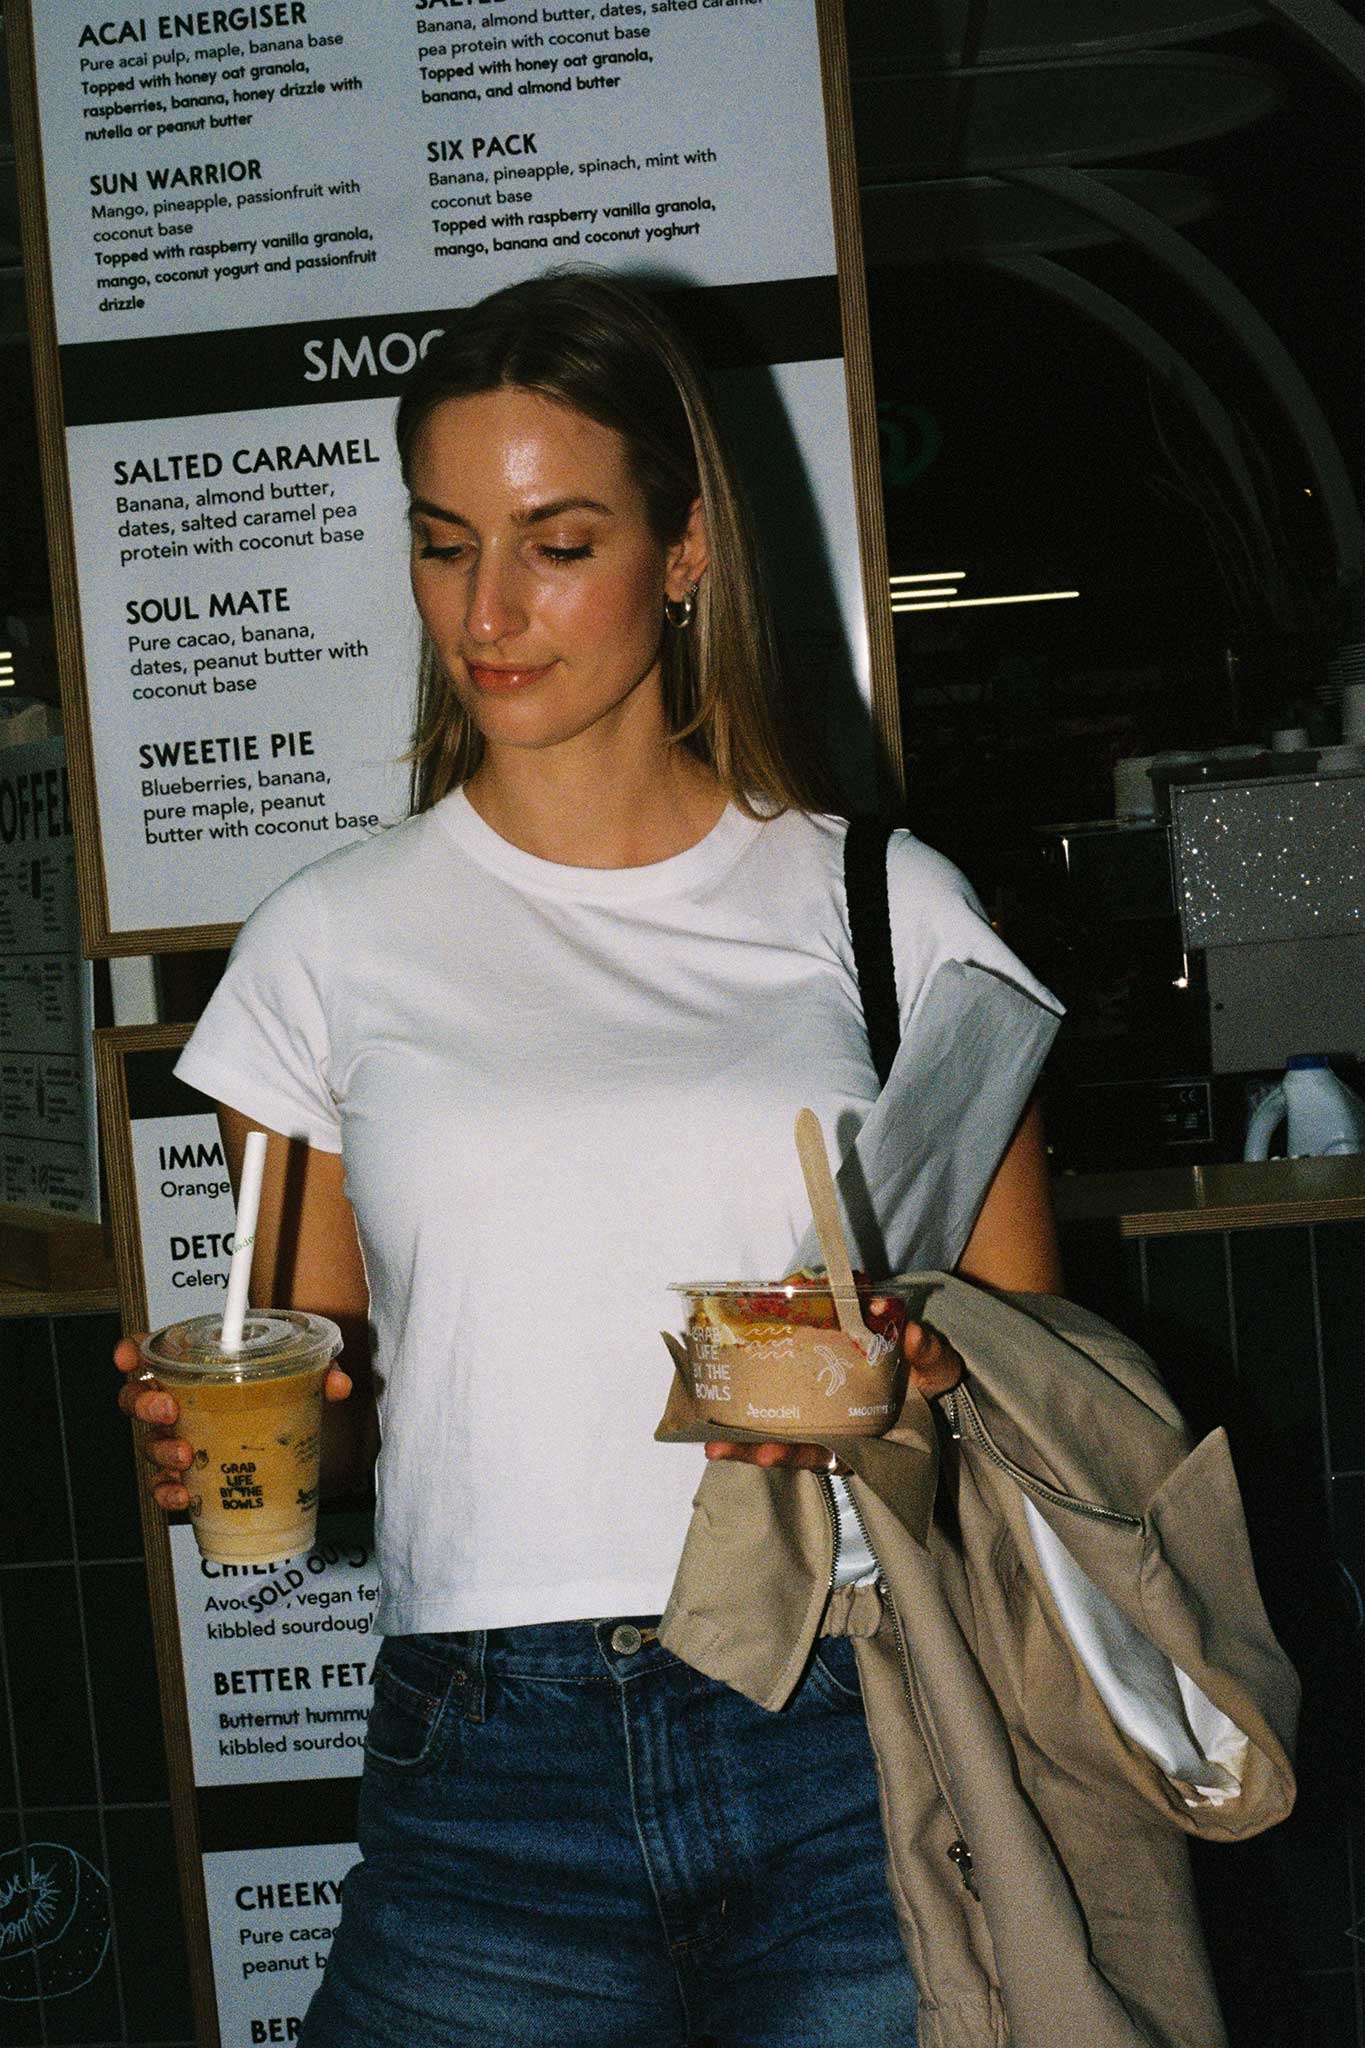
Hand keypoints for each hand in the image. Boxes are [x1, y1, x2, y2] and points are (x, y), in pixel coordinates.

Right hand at [115, 1334, 352, 1513]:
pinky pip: (165, 1485)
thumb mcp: (297, 1376)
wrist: (281, 1427)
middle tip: (170, 1411)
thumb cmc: (276, 1392)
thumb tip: (337, 1383)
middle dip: (144, 1404)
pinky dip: (170, 1492)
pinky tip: (185, 1496)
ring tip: (187, 1457)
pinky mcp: (185, 1474)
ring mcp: (176, 1438)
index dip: (131, 1351)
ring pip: (150, 1443)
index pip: (148, 1351)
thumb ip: (317, 1373)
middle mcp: (175, 1400)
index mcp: (192, 1366)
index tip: (128, 1356)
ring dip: (161, 1451)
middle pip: (137, 1398)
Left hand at [703, 1316, 963, 1470]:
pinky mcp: (805, 1391)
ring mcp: (818, 1415)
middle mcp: (837, 1433)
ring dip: (742, 1437)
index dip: (797, 1454)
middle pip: (791, 1450)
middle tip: (721, 1448)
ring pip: (776, 1432)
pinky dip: (748, 1399)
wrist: (921, 1359)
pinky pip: (774, 1400)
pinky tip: (718, 1400)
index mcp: (865, 1435)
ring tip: (710, 1438)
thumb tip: (912, 1333)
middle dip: (756, 1450)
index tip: (768, 1453)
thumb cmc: (927, 1371)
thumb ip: (927, 1352)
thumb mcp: (936, 1364)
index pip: (827, 1453)